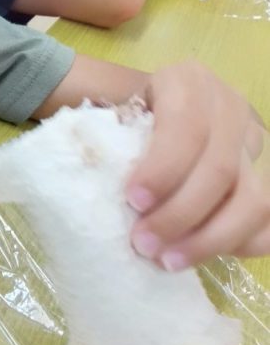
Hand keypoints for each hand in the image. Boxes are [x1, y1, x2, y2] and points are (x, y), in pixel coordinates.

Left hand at [126, 63, 269, 268]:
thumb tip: (92, 184)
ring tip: (168, 261)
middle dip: (180, 214)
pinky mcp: (263, 176)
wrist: (151, 111)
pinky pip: (269, 219)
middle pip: (220, 168)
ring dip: (210, 239)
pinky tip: (206, 257)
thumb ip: (110, 140)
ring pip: (254, 199)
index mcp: (189, 83)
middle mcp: (229, 108)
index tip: (134, 201)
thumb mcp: (113, 113)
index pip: (187, 127)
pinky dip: (244, 244)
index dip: (164, 168)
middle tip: (143, 243)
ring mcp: (252, 145)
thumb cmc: (123, 116)